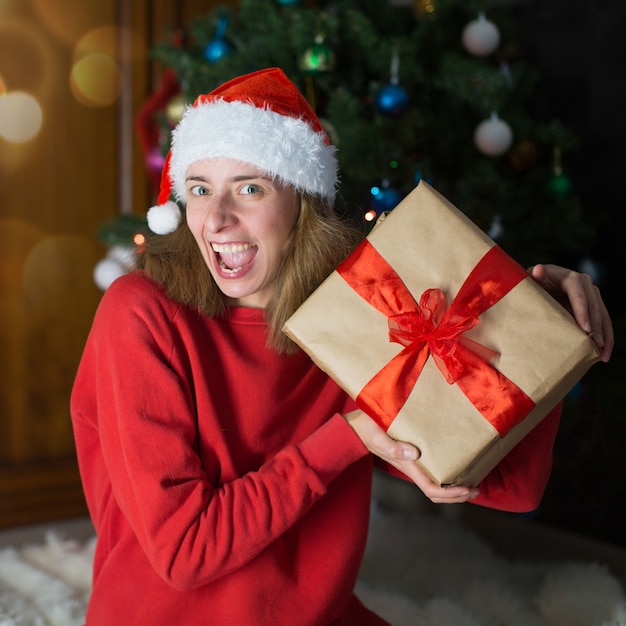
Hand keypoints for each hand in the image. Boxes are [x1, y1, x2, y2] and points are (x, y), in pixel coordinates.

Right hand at [344, 409, 478, 503]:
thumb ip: (392, 447)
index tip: (467, 488)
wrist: (358, 427)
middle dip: (458, 495)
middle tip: (477, 488)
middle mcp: (413, 468)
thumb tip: (414, 453)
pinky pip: (434, 470)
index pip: (431, 489)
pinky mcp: (414, 455)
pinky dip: (449, 473)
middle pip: (437, 493)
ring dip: (455, 487)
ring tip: (473, 480)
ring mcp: (414, 463)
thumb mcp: (377, 436)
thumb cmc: (368, 430)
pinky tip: (459, 465)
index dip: (450, 494)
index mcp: (408, 467)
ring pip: (437, 484)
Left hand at [529, 264, 612, 362]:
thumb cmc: (532, 284)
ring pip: (603, 315)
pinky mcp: (593, 305)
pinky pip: (603, 321)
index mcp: (570, 278)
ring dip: (605, 335)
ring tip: (602, 354)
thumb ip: (535, 276)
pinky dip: (605, 336)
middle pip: (594, 306)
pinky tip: (604, 352)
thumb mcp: (531, 279)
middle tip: (595, 345)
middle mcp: (584, 283)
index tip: (585, 329)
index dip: (583, 311)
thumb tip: (539, 270)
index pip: (579, 294)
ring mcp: (591, 294)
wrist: (538, 286)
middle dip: (596, 327)